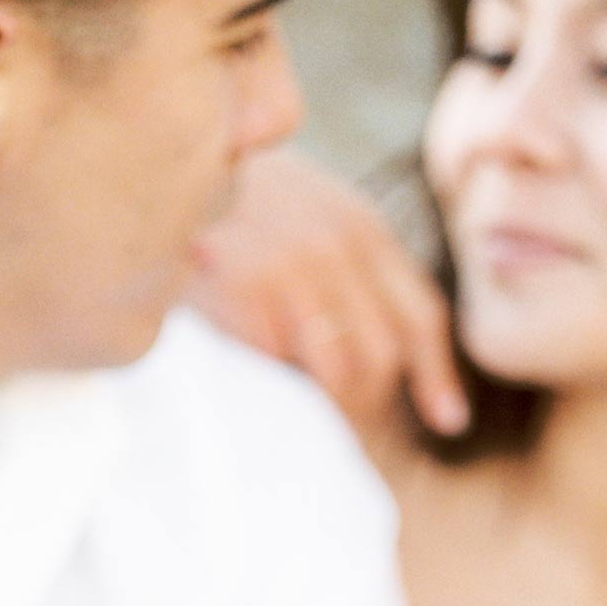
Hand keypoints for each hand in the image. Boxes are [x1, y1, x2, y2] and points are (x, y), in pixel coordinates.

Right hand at [189, 148, 468, 438]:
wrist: (157, 170)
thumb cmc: (227, 205)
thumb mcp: (303, 216)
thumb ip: (346, 269)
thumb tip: (381, 356)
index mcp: (360, 227)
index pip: (420, 314)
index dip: (437, 375)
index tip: (449, 422)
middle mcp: (337, 244)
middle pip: (382, 356)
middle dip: (371, 406)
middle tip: (346, 435)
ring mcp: (293, 266)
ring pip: (338, 373)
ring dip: (323, 408)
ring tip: (296, 416)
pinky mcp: (248, 289)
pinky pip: (278, 368)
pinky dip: (270, 385)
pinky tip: (250, 379)